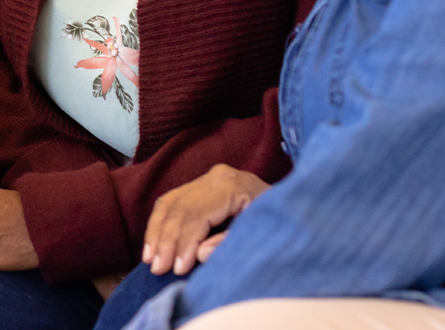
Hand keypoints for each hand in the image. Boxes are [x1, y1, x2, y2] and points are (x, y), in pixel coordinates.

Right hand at [141, 164, 271, 274]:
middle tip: (157, 268)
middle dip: (166, 241)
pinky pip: (169, 202)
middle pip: (179, 209)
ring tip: (150, 260)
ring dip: (156, 234)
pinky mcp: (198, 185)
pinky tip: (152, 246)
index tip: (178, 269)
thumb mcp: (261, 233)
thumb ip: (230, 243)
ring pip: (168, 204)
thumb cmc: (279, 223)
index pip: (198, 215)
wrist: (294, 207)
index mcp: (233, 185)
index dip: (185, 243)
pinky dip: (158, 225)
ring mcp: (205, 178)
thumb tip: (199, 254)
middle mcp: (216, 176)